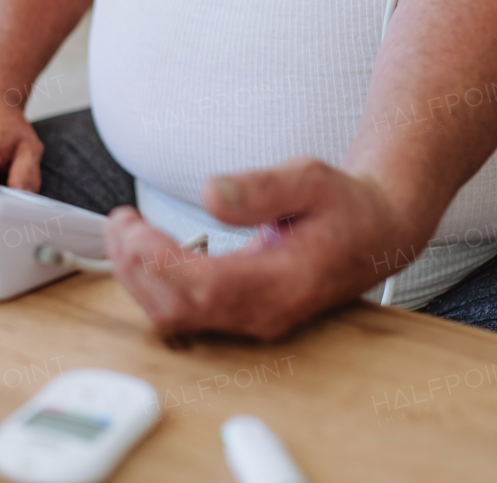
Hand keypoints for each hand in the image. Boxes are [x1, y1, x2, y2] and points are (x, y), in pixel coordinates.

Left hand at [103, 157, 413, 340]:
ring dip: (138, 277)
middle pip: (178, 309)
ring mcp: (251, 319)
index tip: (134, 225)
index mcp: (283, 282)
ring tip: (123, 233)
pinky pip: (185, 312)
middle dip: (135, 267)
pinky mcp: (240, 314)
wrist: (376, 233)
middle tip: (120, 222)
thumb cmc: (345, 205)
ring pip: (175, 316)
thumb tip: (210, 194)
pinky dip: (154, 283)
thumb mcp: (310, 178)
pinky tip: (143, 251)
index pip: (203, 287)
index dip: (158, 260)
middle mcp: (264, 311)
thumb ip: (261, 187)